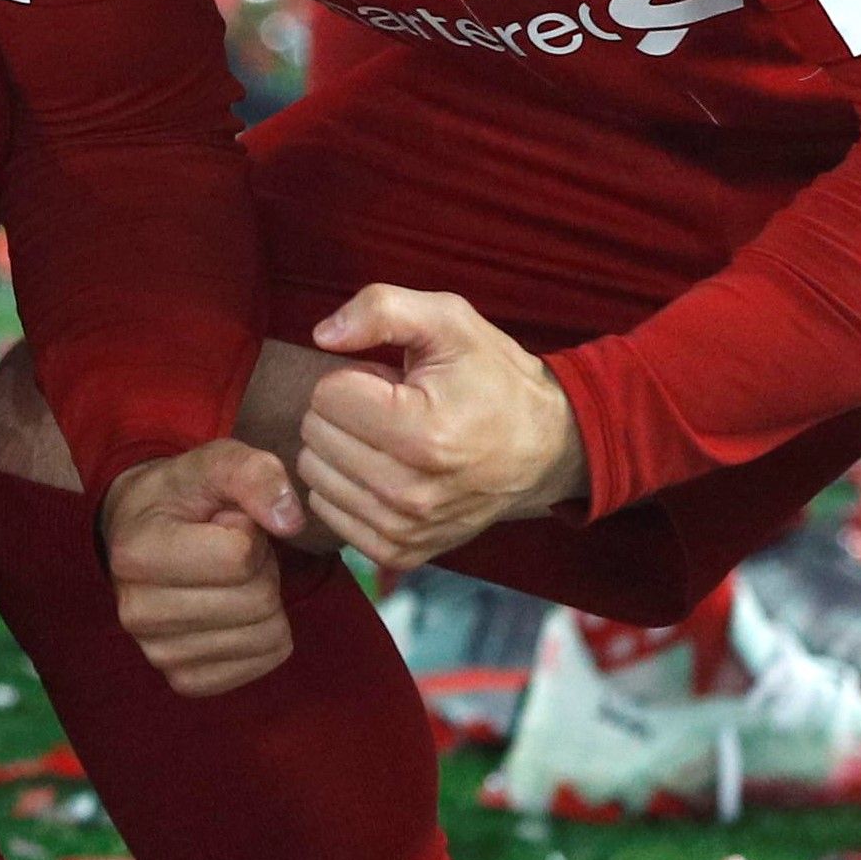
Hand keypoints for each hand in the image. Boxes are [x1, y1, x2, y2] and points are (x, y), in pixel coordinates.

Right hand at [101, 439, 308, 695]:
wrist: (143, 535)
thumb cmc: (184, 497)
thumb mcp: (215, 463)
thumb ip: (255, 475)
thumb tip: (290, 522)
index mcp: (136, 554)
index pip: (239, 557)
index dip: (249, 532)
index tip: (224, 523)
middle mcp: (137, 613)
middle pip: (256, 602)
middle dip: (261, 570)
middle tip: (234, 552)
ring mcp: (158, 654)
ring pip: (264, 636)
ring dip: (263, 601)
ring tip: (230, 578)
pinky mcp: (184, 681)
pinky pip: (262, 663)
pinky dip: (264, 635)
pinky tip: (233, 610)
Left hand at [290, 285, 582, 575]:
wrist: (546, 446)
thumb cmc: (492, 378)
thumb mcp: (448, 321)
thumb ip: (380, 309)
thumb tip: (322, 335)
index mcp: (421, 434)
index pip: (326, 395)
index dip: (356, 376)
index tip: (396, 382)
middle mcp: (409, 491)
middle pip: (315, 435)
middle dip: (346, 412)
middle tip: (394, 409)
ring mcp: (404, 528)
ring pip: (314, 474)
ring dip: (343, 448)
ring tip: (392, 439)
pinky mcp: (398, 550)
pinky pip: (327, 512)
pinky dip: (343, 486)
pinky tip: (383, 469)